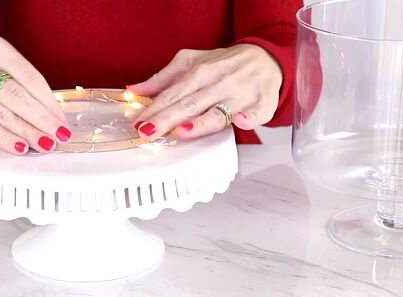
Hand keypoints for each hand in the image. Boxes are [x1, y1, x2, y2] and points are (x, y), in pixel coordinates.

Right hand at [0, 37, 70, 153]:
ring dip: (28, 132)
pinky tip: (21, 146)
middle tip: (59, 135)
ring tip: (44, 144)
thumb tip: (53, 118)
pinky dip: (7, 139)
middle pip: (18, 96)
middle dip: (42, 119)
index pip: (31, 78)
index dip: (50, 103)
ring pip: (3, 114)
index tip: (62, 121)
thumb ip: (24, 88)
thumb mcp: (2, 69)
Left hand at [127, 44, 281, 138]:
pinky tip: (240, 122)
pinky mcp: (261, 105)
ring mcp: (240, 96)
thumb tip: (135, 90)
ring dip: (201, 122)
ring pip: (217, 112)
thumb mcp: (192, 62)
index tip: (138, 122)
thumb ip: (163, 78)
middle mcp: (218, 84)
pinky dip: (248, 118)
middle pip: (189, 104)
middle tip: (148, 132)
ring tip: (182, 130)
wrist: (267, 59)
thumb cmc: (226, 64)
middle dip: (167, 118)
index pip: (172, 94)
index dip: (154, 108)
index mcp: (200, 72)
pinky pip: (255, 114)